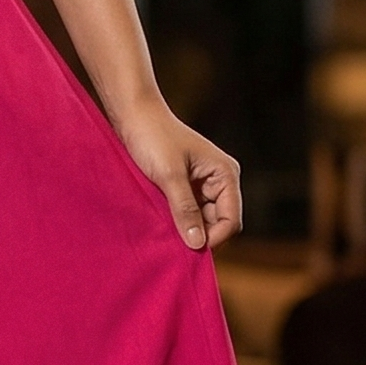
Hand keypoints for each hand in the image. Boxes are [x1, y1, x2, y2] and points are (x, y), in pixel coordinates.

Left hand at [114, 99, 242, 249]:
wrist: (134, 115)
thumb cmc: (153, 137)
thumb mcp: (169, 176)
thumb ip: (185, 209)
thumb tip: (197, 244)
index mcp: (225, 174)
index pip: (231, 220)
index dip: (214, 238)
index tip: (188, 249)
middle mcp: (220, 180)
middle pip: (219, 223)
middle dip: (200, 235)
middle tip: (174, 245)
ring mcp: (203, 185)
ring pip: (202, 220)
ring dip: (187, 229)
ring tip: (166, 232)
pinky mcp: (185, 187)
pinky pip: (188, 212)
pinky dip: (178, 221)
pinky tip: (162, 224)